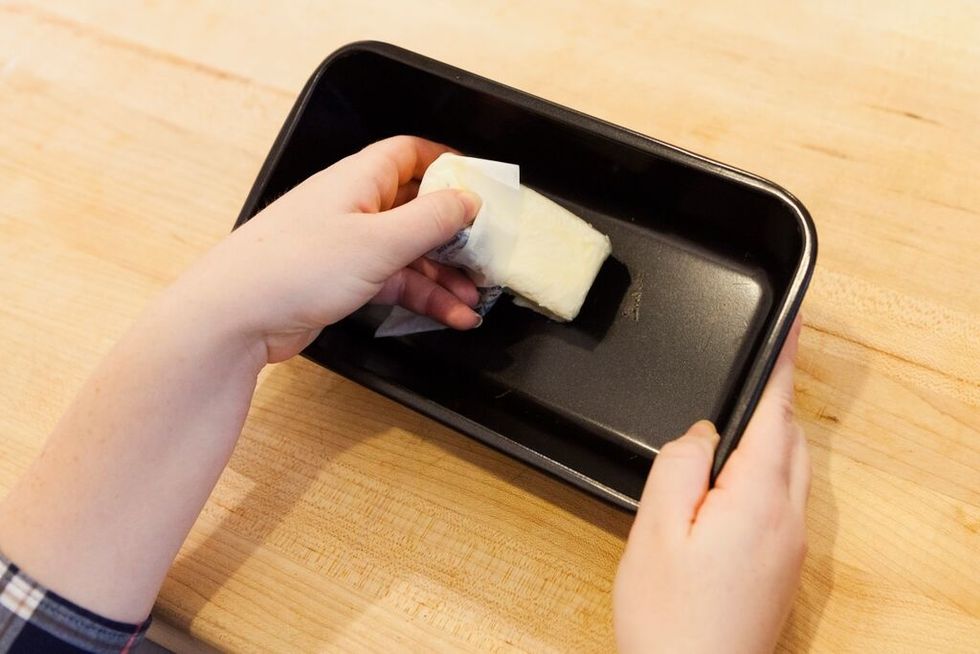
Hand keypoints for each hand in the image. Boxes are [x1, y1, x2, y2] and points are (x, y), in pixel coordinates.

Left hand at [165, 135, 482, 364]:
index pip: (410, 153)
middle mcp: (353, 207)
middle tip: (487, 257)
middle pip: (417, 209)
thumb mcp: (378, 242)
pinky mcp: (340, 282)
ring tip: (474, 301)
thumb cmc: (294, 268)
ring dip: (444, 276)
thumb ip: (432, 220)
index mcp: (358, 180)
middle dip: (455, 235)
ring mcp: (346, 246)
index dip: (448, 163)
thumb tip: (469, 200)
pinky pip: (394, 282)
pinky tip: (449, 317)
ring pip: (409, 252)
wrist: (234, 317)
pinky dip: (423, 298)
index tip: (482, 186)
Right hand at [614, 317, 808, 653]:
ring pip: (790, 470)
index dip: (783, 365)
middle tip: (756, 368)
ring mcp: (791, 546)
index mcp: (757, 500)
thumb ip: (679, 466)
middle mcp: (788, 520)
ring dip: (771, 435)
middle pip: (790, 439)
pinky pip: (785, 499)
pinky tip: (733, 481)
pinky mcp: (784, 567)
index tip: (795, 326)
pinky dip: (767, 470)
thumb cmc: (668, 617)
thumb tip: (703, 431)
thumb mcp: (655, 530)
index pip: (775, 413)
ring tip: (737, 419)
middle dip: (776, 399)